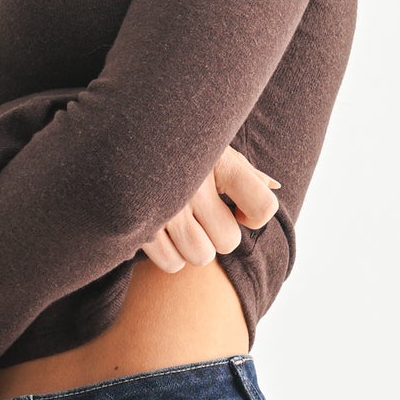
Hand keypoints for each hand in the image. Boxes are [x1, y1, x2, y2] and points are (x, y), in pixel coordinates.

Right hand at [139, 147, 280, 273]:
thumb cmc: (179, 146)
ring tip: (181, 224)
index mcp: (219, 162)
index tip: (240, 207)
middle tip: (202, 215)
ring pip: (201, 256)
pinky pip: (172, 263)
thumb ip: (244, 172)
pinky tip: (162, 232)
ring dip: (193, 246)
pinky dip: (169, 254)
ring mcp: (166, 209)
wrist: (125, 136)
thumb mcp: (212, 148)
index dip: (256, 215)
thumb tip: (274, 188)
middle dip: (218, 233)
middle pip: (228, 241)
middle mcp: (194, 186)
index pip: (263, 206)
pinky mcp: (140, 228)